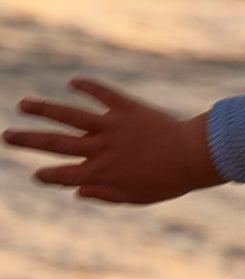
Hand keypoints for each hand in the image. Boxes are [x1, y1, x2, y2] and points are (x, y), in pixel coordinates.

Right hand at [2, 79, 223, 204]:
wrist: (192, 156)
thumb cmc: (167, 182)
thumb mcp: (135, 197)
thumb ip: (105, 195)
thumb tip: (77, 192)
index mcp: (101, 173)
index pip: (64, 175)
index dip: (48, 175)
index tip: (35, 173)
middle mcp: (100, 148)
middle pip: (56, 143)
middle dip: (28, 140)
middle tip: (6, 135)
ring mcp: (111, 126)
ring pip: (70, 116)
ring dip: (45, 109)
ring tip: (23, 104)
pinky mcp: (126, 108)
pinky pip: (103, 94)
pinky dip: (88, 86)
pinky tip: (72, 81)